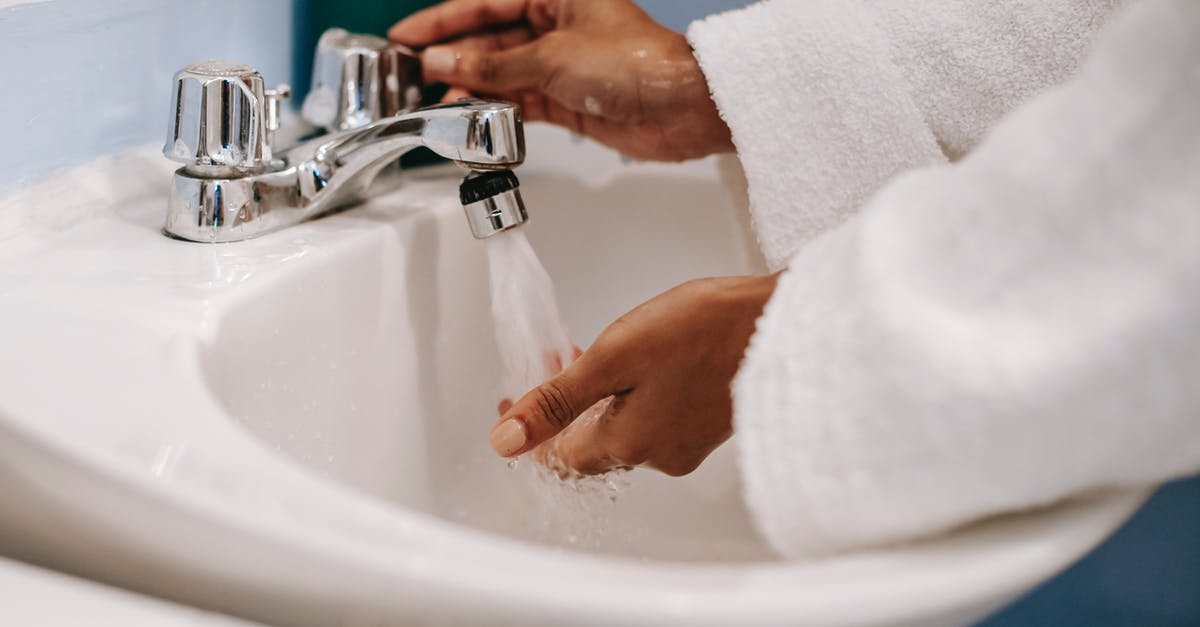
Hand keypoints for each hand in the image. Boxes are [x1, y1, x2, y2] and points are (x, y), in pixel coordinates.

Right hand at [389, 0, 733, 161]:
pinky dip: (495, 110)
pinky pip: (520, 101)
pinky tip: (470, 117)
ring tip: (438, 102)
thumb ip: (492, 67)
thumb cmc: (637, 64)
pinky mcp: (569, 100)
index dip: (442, 20)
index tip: (407, 38)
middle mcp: (558, 26)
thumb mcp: (550, 58)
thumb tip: (444, 64)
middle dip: (453, 59)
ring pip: (502, 74)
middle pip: (490, 39)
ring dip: (471, 89)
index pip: (485, 3)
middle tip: (414, 75)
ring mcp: (562, 65)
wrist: (681, 109)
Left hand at [488, 274, 779, 476]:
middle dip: (564, 409)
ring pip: (626, 430)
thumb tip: (507, 440)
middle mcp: (659, 456)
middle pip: (592, 444)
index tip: (515, 398)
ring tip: (591, 354)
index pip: (558, 456)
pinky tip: (641, 364)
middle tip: (549, 367)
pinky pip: (658, 419)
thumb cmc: (705, 331)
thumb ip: (558, 400)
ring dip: (600, 399)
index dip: (531, 428)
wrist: (785, 323)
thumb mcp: (615, 356)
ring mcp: (690, 441)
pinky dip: (636, 396)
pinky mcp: (714, 422)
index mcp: (628, 444)